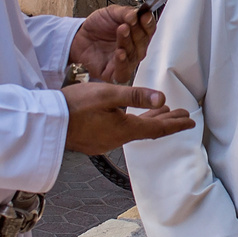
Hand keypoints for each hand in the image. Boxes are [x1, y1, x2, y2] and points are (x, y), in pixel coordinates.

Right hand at [61, 82, 191, 153]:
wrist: (46, 123)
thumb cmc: (75, 105)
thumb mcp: (108, 94)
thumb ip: (136, 96)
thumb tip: (163, 99)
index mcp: (124, 129)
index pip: (157, 128)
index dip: (176, 124)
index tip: (191, 123)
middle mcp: (117, 140)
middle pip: (148, 130)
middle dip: (167, 122)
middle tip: (183, 116)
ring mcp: (104, 142)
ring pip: (134, 131)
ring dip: (150, 121)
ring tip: (163, 113)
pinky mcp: (94, 141)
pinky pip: (121, 133)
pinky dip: (133, 124)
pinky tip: (131, 118)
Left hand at [70, 5, 154, 84]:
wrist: (79, 37)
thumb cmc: (97, 27)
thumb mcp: (111, 13)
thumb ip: (124, 12)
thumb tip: (135, 14)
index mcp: (137, 33)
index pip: (149, 29)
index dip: (148, 23)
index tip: (144, 16)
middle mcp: (134, 49)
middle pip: (143, 42)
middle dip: (137, 31)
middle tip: (129, 23)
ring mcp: (126, 62)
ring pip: (134, 55)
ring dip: (128, 42)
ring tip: (122, 30)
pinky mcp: (115, 73)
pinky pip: (123, 72)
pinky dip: (122, 63)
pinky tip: (120, 53)